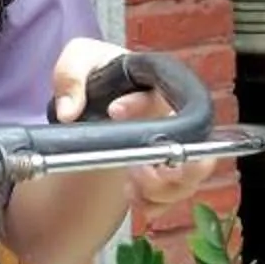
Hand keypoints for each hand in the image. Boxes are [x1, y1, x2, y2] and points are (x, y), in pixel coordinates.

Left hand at [48, 35, 203, 233]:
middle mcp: (171, 117)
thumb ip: (70, 76)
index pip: (162, 94)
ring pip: (190, 176)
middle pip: (196, 144)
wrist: (98, 96)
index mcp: (155, 86)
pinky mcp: (164, 170)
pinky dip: (157, 203)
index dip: (140, 106)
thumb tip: (68, 112)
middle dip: (175, 167)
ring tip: (132, 187)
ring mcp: (172, 145)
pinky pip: (175, 194)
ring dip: (163, 189)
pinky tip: (135, 199)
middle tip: (139, 171)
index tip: (113, 111)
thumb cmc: (97, 72)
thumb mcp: (78, 60)